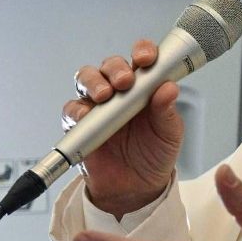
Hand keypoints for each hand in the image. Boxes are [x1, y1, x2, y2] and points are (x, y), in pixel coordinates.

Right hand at [65, 40, 183, 217]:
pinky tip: (86, 115)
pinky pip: (72, 110)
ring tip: (105, 95)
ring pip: (86, 80)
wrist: (137, 189)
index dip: (142, 51)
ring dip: (93, 82)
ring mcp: (98, 106)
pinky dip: (77, 110)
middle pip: (109, 66)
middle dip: (116, 68)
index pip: (141, 58)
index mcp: (144, 86)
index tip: (147, 58)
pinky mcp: (80, 125)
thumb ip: (167, 111)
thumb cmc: (154, 155)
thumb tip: (169, 87)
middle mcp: (119, 91)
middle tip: (125, 81)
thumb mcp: (169, 134)